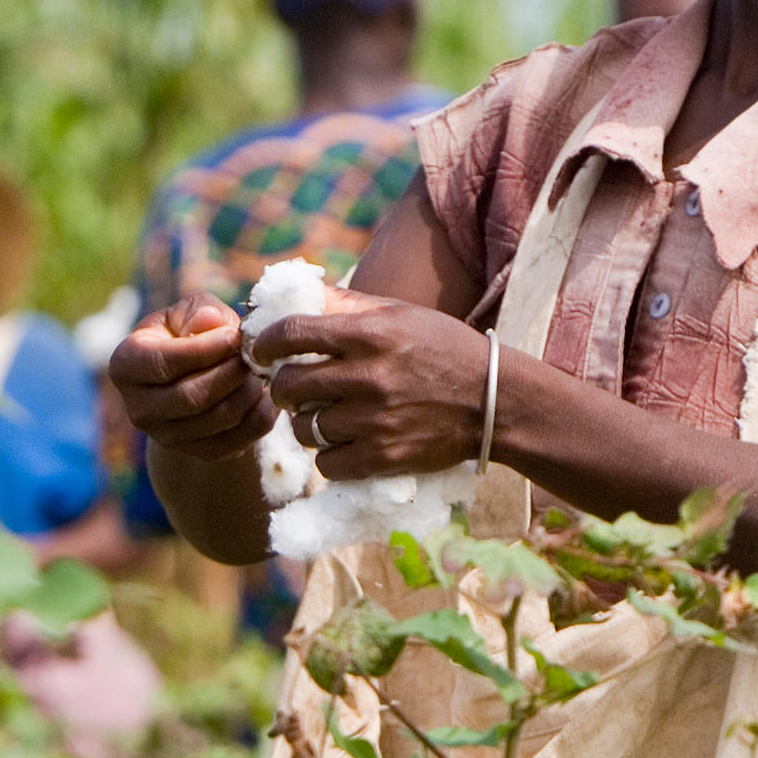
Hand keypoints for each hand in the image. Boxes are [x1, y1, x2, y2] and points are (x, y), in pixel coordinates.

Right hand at [107, 299, 274, 461]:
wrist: (192, 377)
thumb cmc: (188, 333)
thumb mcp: (187, 311)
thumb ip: (199, 309)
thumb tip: (211, 322)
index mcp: (126, 366)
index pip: (163, 363)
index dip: (204, 349)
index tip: (234, 336)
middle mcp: (139, 408)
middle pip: (192, 397)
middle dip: (231, 372)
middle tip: (253, 355)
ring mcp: (167, 437)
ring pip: (219, 419)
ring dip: (249, 391)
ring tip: (258, 370)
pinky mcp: (198, 453)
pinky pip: (239, 440)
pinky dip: (260, 415)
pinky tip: (264, 393)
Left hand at [253, 297, 496, 479]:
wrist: (496, 401)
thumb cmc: (444, 349)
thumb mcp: (400, 314)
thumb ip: (346, 305)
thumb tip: (296, 294)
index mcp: (369, 333)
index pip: (292, 333)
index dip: (265, 343)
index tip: (260, 350)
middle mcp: (368, 376)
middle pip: (288, 386)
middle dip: (281, 388)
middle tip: (291, 389)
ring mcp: (374, 421)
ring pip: (303, 428)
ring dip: (306, 424)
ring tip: (325, 416)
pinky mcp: (383, 458)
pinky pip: (326, 463)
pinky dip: (329, 456)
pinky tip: (345, 443)